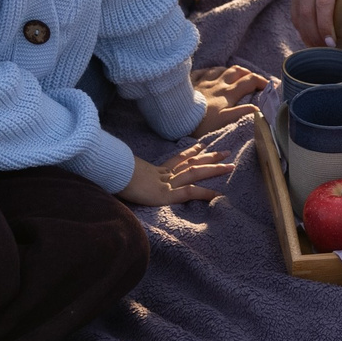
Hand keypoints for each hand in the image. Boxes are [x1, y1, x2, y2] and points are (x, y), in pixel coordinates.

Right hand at [120, 142, 235, 205]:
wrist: (111, 175)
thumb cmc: (115, 174)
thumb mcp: (125, 172)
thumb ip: (133, 173)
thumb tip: (128, 172)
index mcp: (156, 169)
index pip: (177, 159)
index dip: (190, 152)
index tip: (202, 145)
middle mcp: (164, 174)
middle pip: (191, 162)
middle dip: (210, 157)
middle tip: (226, 152)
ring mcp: (166, 184)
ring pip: (195, 173)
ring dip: (213, 169)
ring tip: (229, 166)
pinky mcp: (166, 195)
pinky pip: (189, 192)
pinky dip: (204, 193)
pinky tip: (217, 195)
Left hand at [190, 64, 266, 134]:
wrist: (176, 116)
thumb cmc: (201, 122)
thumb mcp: (224, 120)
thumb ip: (242, 112)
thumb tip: (259, 107)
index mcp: (228, 93)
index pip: (249, 81)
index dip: (261, 81)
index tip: (268, 86)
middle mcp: (218, 83)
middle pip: (236, 71)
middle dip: (247, 73)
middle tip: (252, 79)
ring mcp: (203, 81)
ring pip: (220, 69)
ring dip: (229, 71)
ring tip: (233, 75)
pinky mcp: (191, 81)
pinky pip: (202, 71)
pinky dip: (210, 71)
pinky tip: (210, 73)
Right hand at [292, 0, 341, 46]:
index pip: (323, 4)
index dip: (325, 27)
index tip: (331, 43)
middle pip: (304, 9)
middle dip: (311, 33)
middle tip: (322, 49)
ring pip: (296, 4)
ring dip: (302, 26)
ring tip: (313, 42)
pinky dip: (299, 12)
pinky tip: (307, 24)